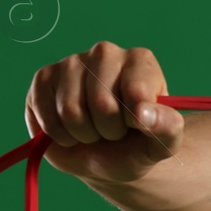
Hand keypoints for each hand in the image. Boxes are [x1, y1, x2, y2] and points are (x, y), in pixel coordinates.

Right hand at [24, 40, 184, 182]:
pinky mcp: (43, 78)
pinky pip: (46, 116)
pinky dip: (59, 135)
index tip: (138, 124)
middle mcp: (105, 53)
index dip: (135, 121)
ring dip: (83, 134)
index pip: (136, 93)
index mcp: (140, 61)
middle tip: (114, 130)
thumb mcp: (163, 144)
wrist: (105, 157)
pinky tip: (70, 129)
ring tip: (93, 130)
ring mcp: (71, 62)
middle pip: (101, 103)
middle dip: (108, 130)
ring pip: (71, 110)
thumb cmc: (137, 145)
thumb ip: (168, 128)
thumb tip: (144, 113)